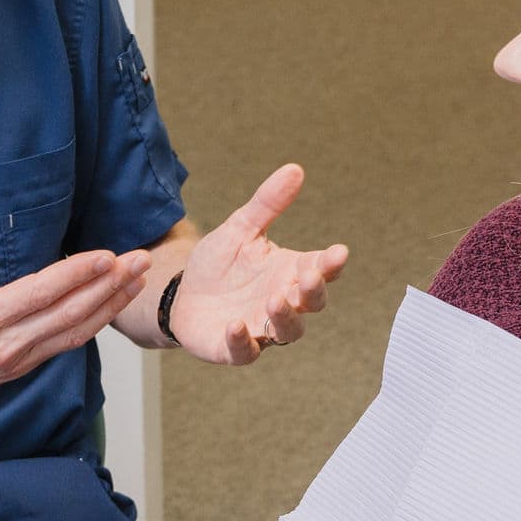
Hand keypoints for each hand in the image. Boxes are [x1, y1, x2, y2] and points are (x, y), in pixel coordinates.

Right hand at [0, 226, 147, 428]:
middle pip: (70, 313)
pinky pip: (66, 345)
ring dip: (109, 305)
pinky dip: (93, 324)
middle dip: (109, 286)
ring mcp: (18, 360)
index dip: (77, 274)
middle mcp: (7, 345)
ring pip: (75, 332)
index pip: (41, 294)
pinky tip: (108, 307)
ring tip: (136, 280)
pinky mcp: (22, 368)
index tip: (106, 256)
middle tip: (139, 260)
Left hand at [169, 165, 349, 363]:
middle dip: (313, 291)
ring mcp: (261, 326)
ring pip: (287, 330)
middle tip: (308, 276)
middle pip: (311, 302)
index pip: (320, 269)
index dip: (331, 263)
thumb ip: (267, 203)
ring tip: (273, 300)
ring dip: (284, 317)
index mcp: (289, 272)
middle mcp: (282, 301)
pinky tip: (235, 325)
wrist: (182, 293)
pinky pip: (245, 351)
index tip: (338, 252)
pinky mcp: (234, 348)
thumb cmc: (219, 263)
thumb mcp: (241, 228)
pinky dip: (243, 341)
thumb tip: (294, 169)